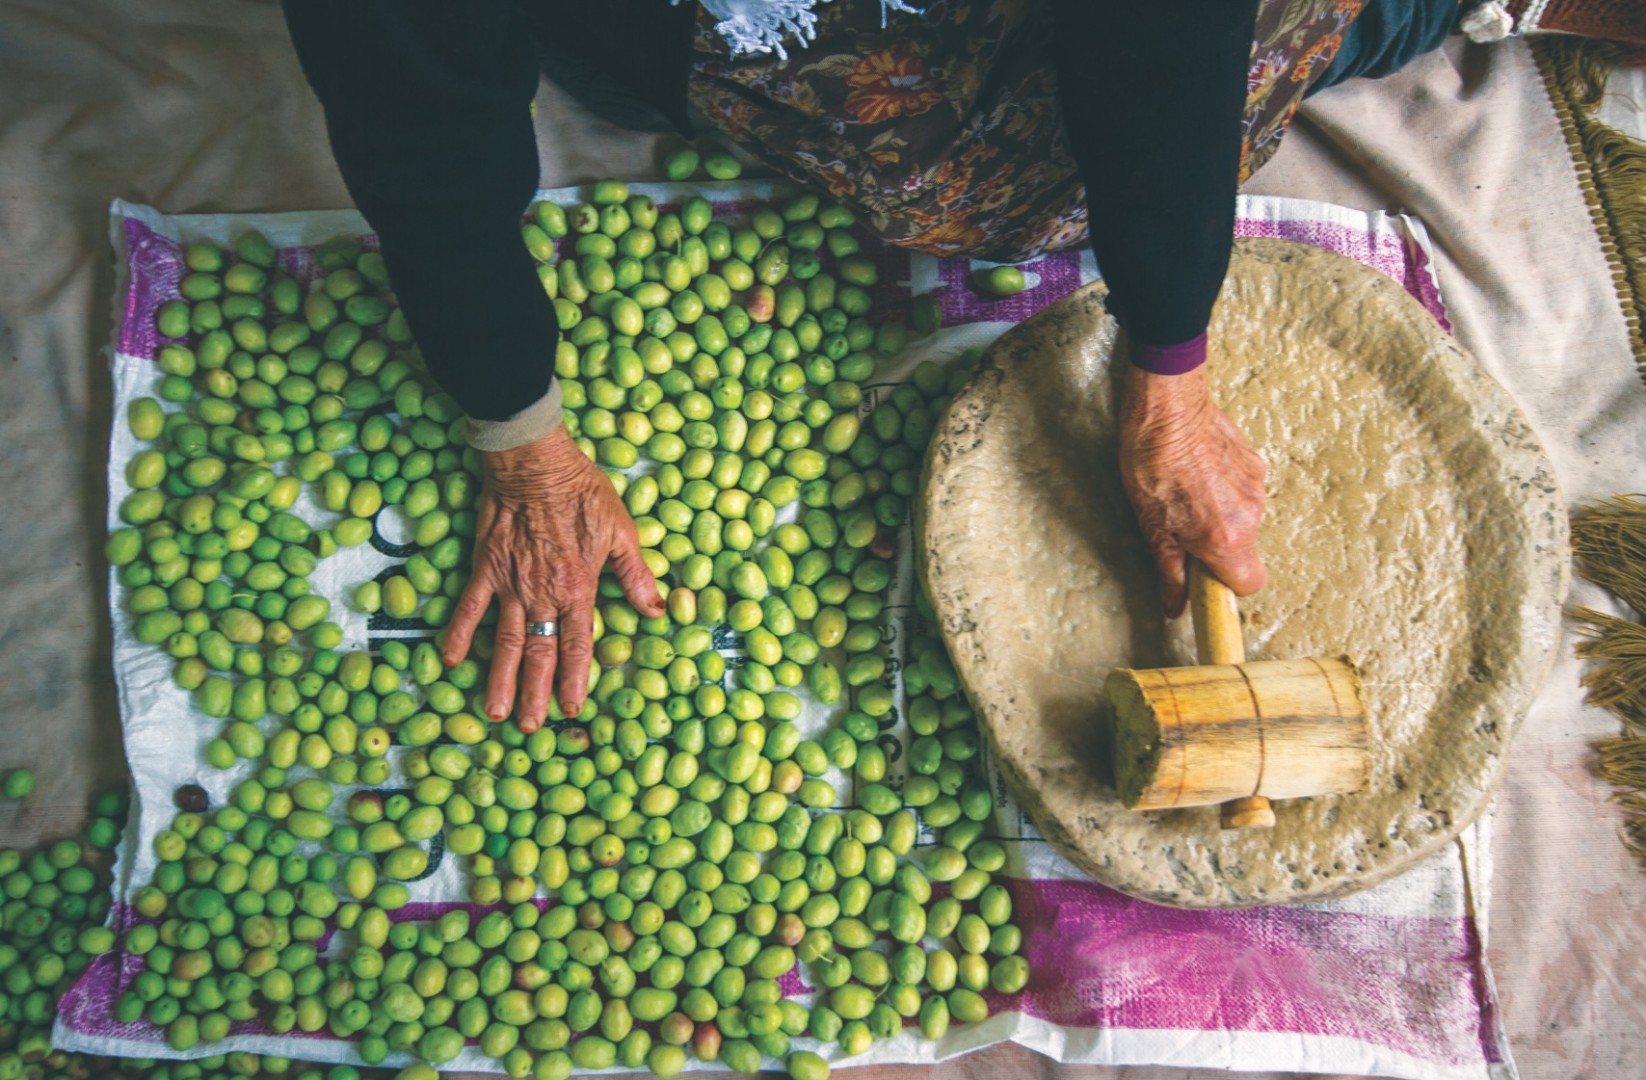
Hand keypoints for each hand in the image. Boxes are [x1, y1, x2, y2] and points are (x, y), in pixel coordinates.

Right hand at [441, 426, 663, 730]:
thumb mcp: (622, 532)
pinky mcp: (485, 567)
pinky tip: (450, 659)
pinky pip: (470, 606)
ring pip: (506, 641)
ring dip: (500, 678)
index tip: (571, 710)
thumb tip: (657, 611)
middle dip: (535, 694)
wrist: (535, 462)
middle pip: (539, 654)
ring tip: (495, 712)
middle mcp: (543, 594)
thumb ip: (637, 576)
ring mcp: (510, 584)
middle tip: (529, 727)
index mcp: (579, 589)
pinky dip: (459, 633)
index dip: (574, 681)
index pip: (577, 647)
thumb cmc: (582, 493)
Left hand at [1119, 361, 1266, 617]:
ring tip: (1185, 493)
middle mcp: (1250, 515)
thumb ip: (1170, 571)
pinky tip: (1197, 473)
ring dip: (1219, 516)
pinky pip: (1244, 492)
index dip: (1226, 584)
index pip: (1250, 584)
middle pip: (1244, 551)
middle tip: (1181, 528)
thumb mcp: (1151, 525)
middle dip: (1216, 548)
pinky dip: (1224, 491)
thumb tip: (1175, 606)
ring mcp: (1256, 486)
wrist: (1167, 403)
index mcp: (1225, 537)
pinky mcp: (1256, 463)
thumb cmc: (1150, 461)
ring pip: (1244, 520)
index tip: (1204, 577)